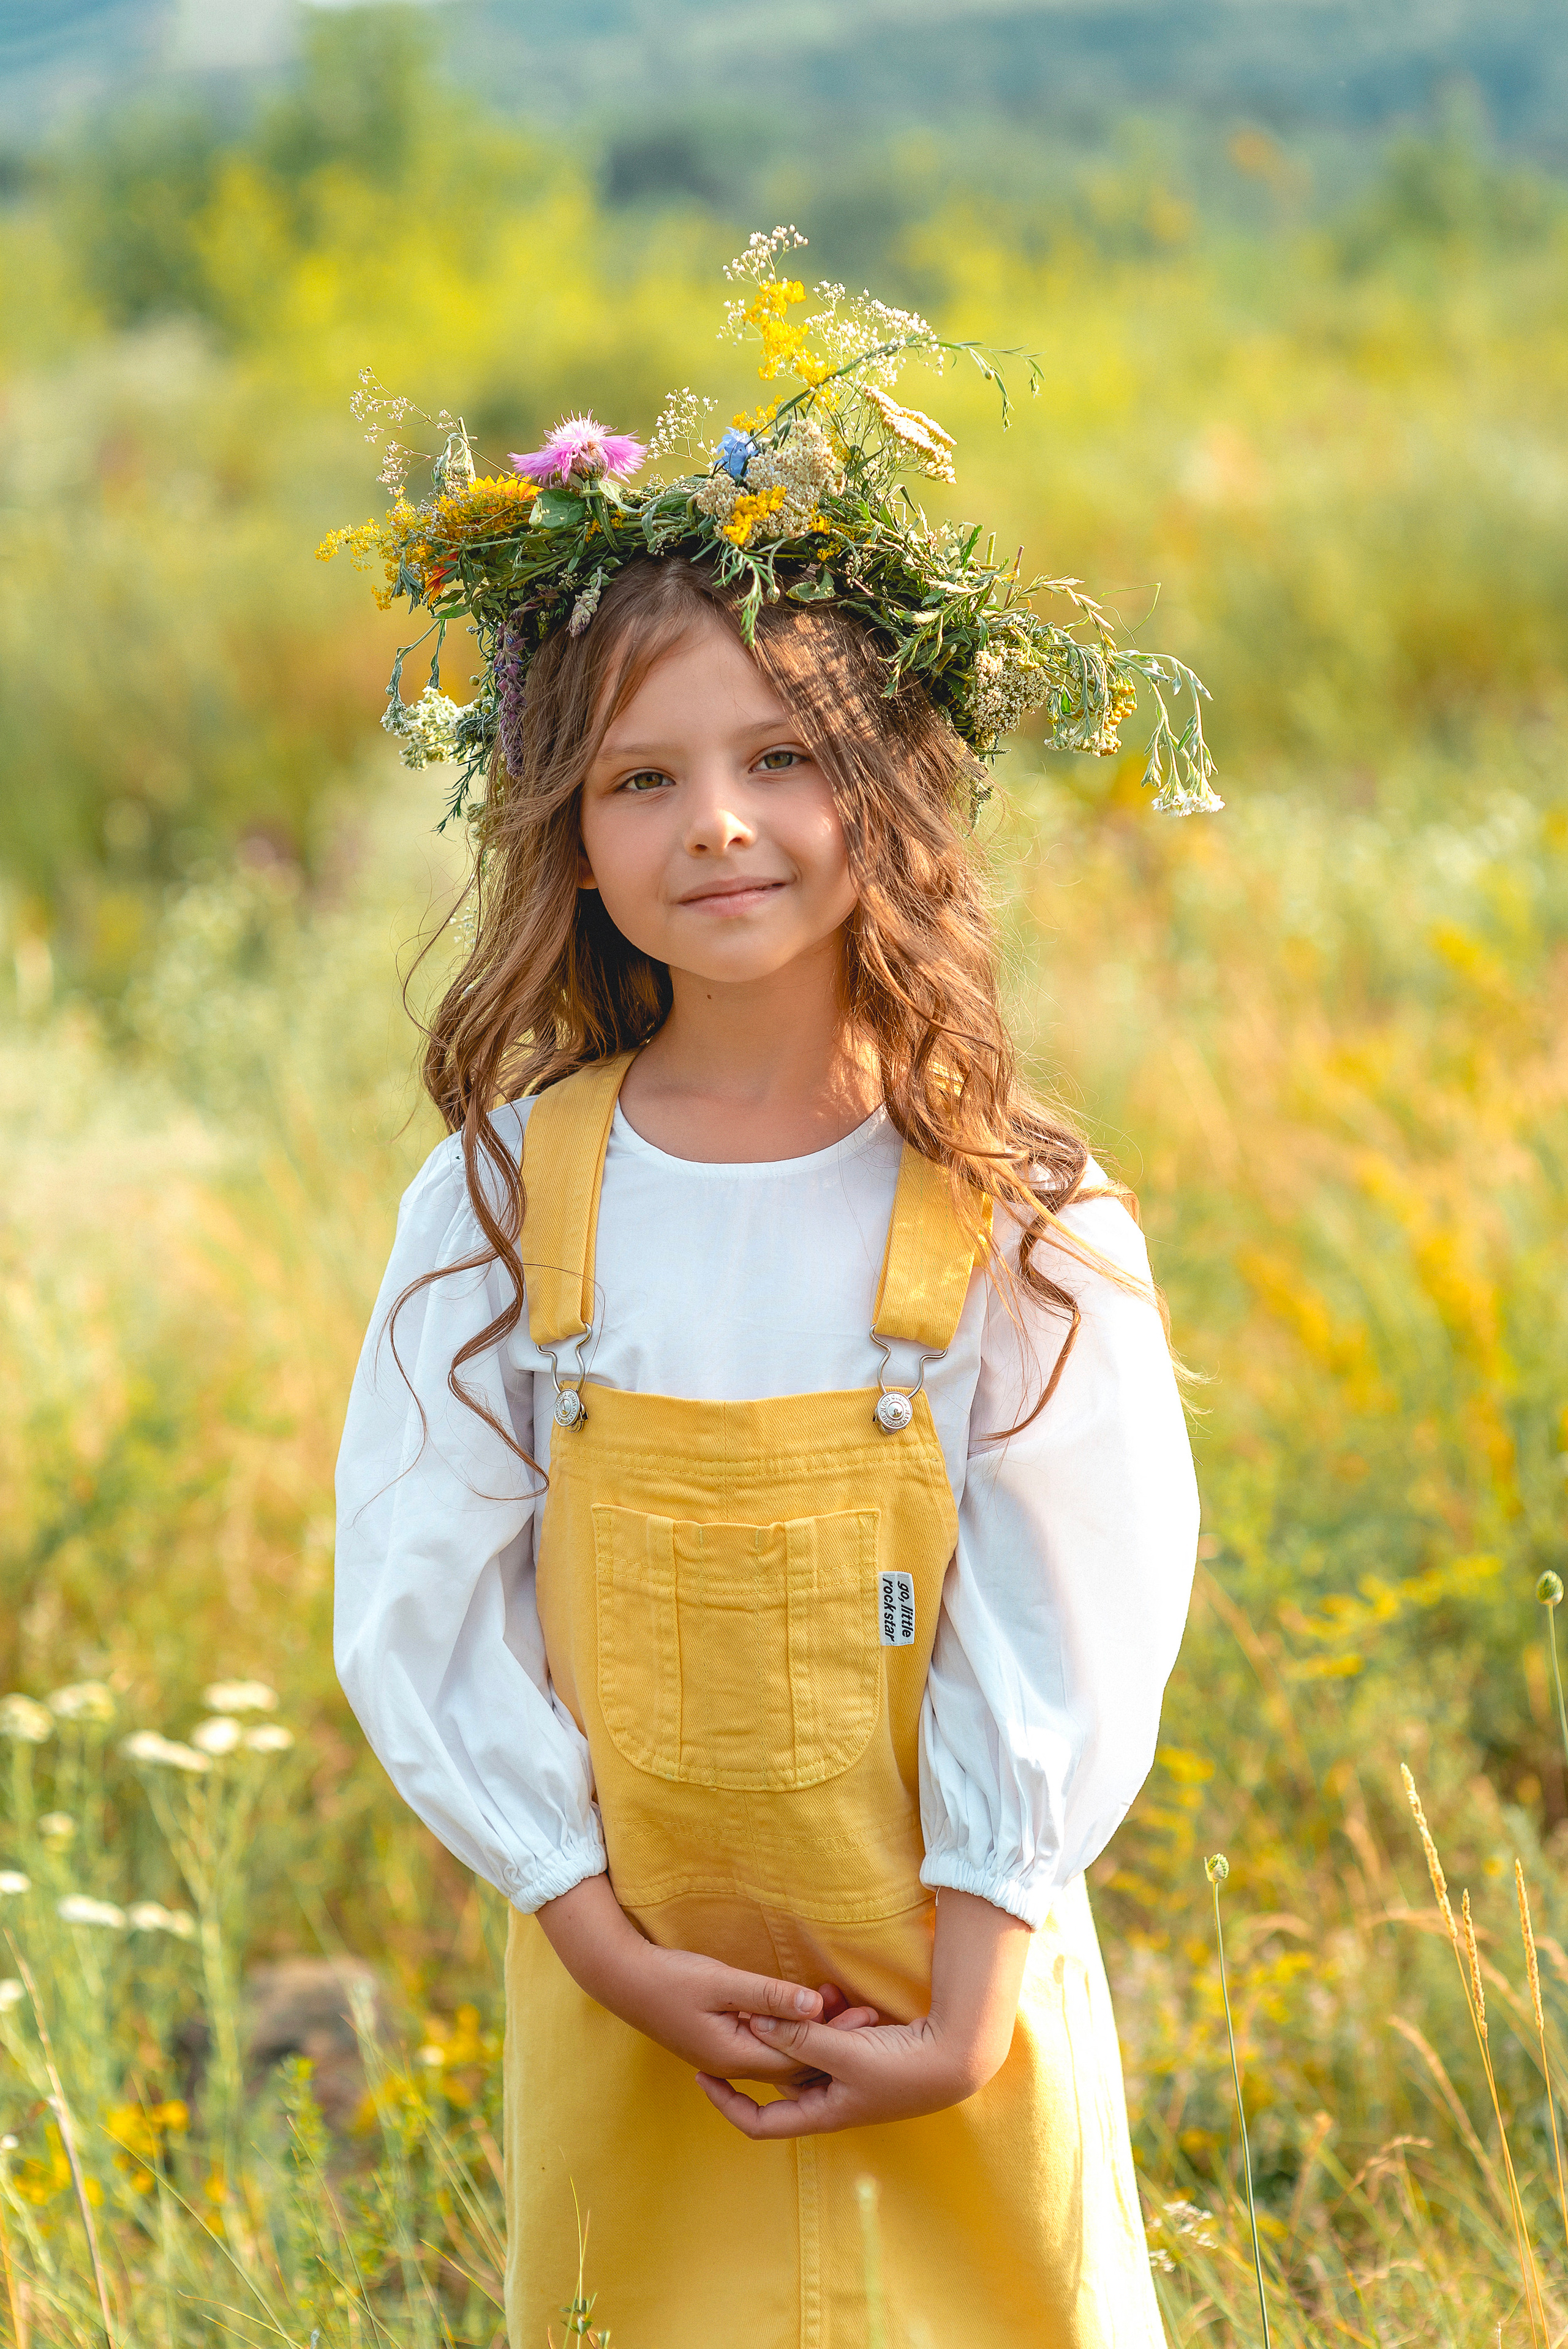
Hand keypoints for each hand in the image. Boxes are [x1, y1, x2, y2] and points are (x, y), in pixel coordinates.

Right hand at [536, 1875, 850, 2080]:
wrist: (622, 1980)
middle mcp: (733, 2065)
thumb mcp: (723, 1982)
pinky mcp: (719, 2041)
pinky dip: (788, 2029)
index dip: (835, 2038)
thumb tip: (817, 2006)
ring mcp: (724, 2056)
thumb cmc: (670, 1979)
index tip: (864, 2015)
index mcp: (735, 2057)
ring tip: (843, 2006)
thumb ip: (770, 1996)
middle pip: (794, 2061)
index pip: (799, 2058)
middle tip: (865, 2012)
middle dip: (830, 2039)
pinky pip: (765, 2044)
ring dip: (811, 2034)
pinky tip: (803, 2008)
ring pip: (781, 2053)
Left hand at [697, 1888, 1031, 2137]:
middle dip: (778, 2039)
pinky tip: (848, 1999)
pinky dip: (836, 2017)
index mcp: (820, 2113)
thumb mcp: (844, 2053)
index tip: (700, 2074)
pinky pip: (834, 2035)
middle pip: (784, 2075)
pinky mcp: (865, 2056)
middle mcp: (830, 2099)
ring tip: (828, 1998)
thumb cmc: (901, 2068)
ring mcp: (848, 2078)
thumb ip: (799, 2037)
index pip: (760, 2122)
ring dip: (812, 2023)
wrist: (956, 2059)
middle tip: (767, 2008)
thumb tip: (754, 2023)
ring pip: (810, 2048)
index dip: (726, 2103)